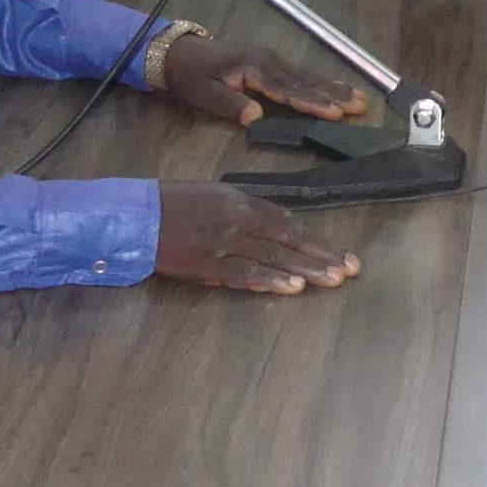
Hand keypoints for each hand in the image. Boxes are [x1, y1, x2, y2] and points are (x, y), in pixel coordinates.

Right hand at [154, 180, 359, 293]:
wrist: (136, 215)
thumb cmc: (172, 204)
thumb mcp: (214, 198)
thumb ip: (243, 214)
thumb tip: (271, 231)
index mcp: (241, 202)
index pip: (288, 224)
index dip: (315, 241)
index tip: (340, 254)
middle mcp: (239, 220)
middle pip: (288, 240)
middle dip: (322, 256)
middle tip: (351, 269)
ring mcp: (225, 243)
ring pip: (273, 258)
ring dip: (305, 270)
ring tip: (332, 280)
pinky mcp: (207, 264)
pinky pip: (244, 274)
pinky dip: (269, 281)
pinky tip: (291, 288)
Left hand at [163, 36, 367, 126]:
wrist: (178, 52)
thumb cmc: (190, 76)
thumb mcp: (203, 94)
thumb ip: (230, 104)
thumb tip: (256, 117)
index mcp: (253, 68)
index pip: (288, 90)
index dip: (312, 103)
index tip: (334, 113)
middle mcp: (268, 60)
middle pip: (305, 81)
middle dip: (334, 94)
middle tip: (361, 105)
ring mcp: (271, 59)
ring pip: (307, 76)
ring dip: (334, 87)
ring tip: (359, 97)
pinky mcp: (270, 62)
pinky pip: (300, 73)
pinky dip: (321, 80)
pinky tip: (335, 87)